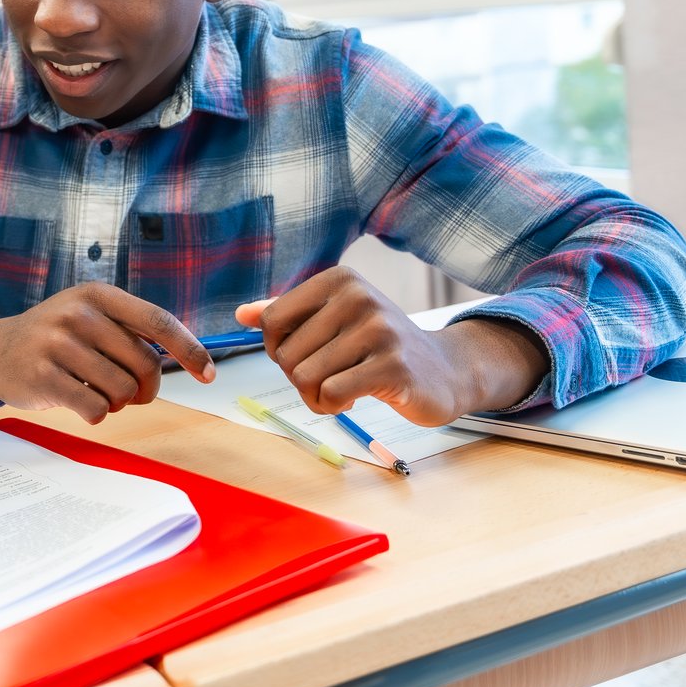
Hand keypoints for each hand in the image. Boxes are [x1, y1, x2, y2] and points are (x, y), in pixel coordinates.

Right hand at [0, 283, 213, 421]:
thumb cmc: (57, 338)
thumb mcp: (90, 316)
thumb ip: (132, 331)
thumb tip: (194, 360)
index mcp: (98, 295)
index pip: (157, 321)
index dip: (189, 350)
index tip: (209, 375)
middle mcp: (78, 314)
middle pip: (144, 364)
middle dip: (146, 388)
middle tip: (130, 393)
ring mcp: (57, 344)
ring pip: (122, 391)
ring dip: (118, 402)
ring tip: (96, 392)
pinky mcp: (43, 377)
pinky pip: (96, 409)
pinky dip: (96, 414)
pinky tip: (77, 401)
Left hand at [236, 268, 547, 426]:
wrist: (444, 369)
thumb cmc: (379, 345)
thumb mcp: (335, 319)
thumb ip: (288, 315)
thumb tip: (241, 315)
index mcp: (339, 280)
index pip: (273, 319)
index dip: (277, 350)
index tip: (302, 357)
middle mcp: (358, 297)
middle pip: (288, 354)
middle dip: (299, 379)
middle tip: (328, 380)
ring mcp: (378, 330)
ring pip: (306, 377)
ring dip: (316, 397)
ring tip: (341, 390)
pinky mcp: (392, 366)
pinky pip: (332, 393)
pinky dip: (333, 407)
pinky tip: (353, 400)